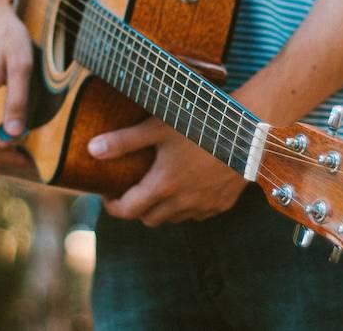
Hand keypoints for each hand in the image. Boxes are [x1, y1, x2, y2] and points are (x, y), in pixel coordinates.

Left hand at [87, 117, 247, 226]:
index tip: (108, 195)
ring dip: (162, 208)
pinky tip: (188, 186)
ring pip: (173, 219)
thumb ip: (124, 141)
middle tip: (133, 189)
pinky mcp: (223, 204)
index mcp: (163, 186)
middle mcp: (182, 203)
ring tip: (160, 186)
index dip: (113, 206)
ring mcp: (205, 206)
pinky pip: (197, 214)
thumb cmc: (202, 124)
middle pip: (149, 219)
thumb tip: (92, 150)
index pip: (128, 210)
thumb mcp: (158, 127)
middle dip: (137, 208)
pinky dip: (186, 206)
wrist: (250, 131)